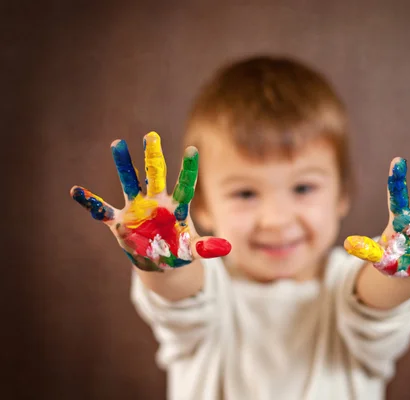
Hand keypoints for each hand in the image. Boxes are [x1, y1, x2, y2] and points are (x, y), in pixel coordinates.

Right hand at [70, 131, 230, 271]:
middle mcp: (156, 202)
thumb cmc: (179, 250)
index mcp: (176, 207)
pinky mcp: (120, 222)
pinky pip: (102, 210)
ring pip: (129, 183)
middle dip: (153, 157)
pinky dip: (90, 202)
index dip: (188, 169)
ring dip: (123, 165)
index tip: (193, 149)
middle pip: (155, 175)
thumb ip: (206, 247)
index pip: (184, 185)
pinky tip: (76, 190)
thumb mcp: (193, 251)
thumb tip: (228, 248)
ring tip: (117, 143)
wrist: (159, 260)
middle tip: (151, 135)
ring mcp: (137, 210)